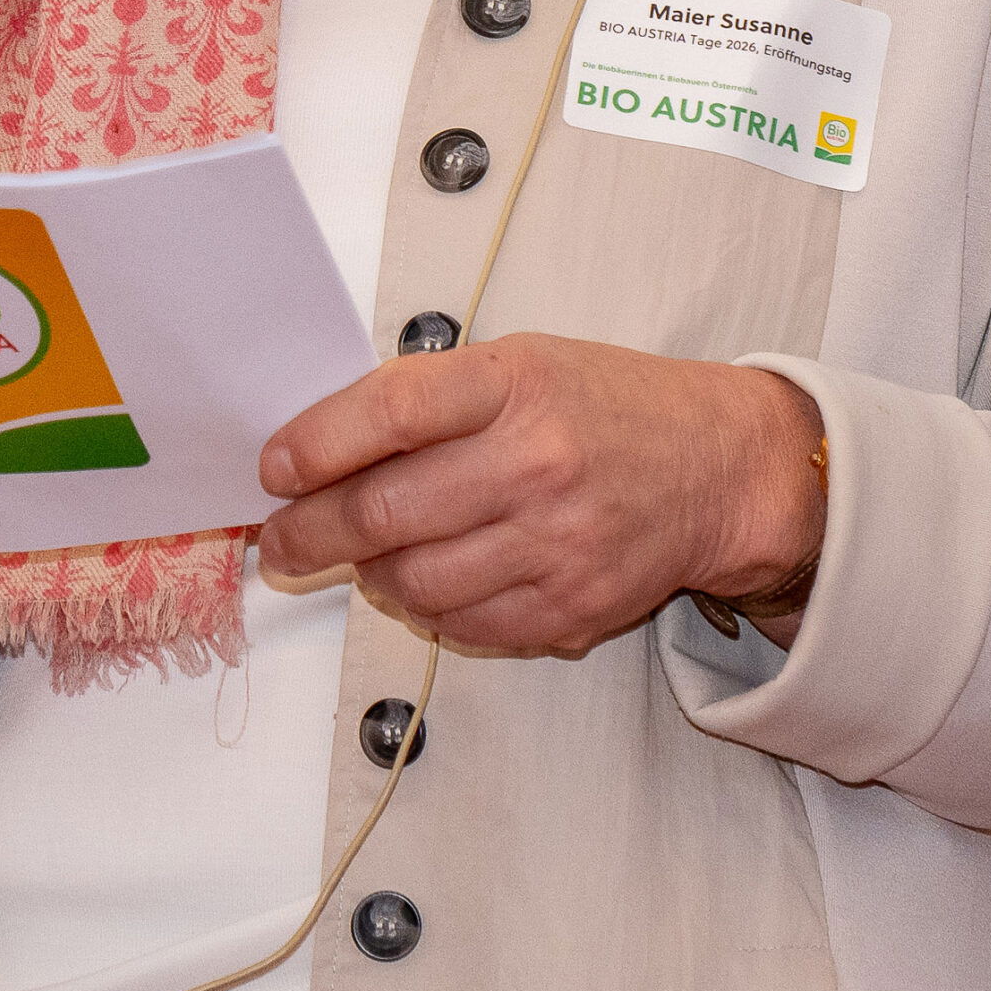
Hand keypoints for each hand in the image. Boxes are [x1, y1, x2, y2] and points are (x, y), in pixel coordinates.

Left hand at [256, 336, 824, 659]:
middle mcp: (536, 463)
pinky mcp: (571, 610)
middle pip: (386, 512)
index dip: (316, 445)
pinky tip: (423, 583)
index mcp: (517, 384)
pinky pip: (464, 627)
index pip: (391, 412)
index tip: (273, 469)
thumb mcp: (522, 364)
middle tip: (280, 542)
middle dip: (310, 534)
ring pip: (415, 582)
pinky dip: (426, 610)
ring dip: (367, 577)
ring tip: (359, 559)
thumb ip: (430, 399)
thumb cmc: (605, 406)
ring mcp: (556, 544)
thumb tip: (319, 450)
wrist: (717, 468)